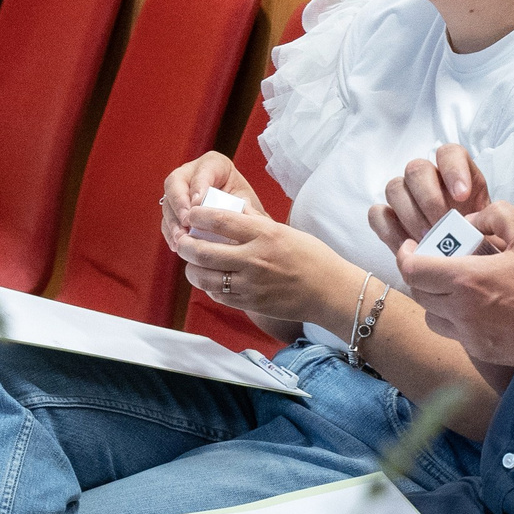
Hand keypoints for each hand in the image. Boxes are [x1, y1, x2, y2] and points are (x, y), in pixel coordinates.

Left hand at [158, 159, 356, 326]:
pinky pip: (218, 295)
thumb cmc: (312, 258)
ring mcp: (251, 284)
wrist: (330, 292)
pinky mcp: (251, 303)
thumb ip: (256, 222)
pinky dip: (209, 287)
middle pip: (204, 251)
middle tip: (183, 240)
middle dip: (186, 245)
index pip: (220, 220)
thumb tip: (231, 210)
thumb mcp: (286, 231)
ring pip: (205, 277)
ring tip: (192, 263)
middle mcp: (255, 259)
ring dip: (192, 269)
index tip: (192, 214)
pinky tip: (211, 280)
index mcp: (265, 234)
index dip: (198, 215)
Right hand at [160, 151, 255, 230]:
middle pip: (176, 182)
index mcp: (215, 165)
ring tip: (181, 238)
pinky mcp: (173, 211)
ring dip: (173, 222)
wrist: (243, 224)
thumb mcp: (248, 203)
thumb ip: (243, 206)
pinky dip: (170, 233)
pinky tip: (177, 245)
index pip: (203, 170)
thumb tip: (241, 212)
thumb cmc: (247, 209)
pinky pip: (166, 220)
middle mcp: (192, 173)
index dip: (198, 186)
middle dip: (179, 203)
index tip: (197, 203)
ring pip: (168, 202)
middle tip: (186, 221)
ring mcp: (179, 192)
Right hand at [370, 145, 494, 251]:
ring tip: (426, 240)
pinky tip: (408, 246)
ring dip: (409, 215)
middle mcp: (429, 179)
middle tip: (440, 225)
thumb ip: (487, 221)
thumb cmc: (482, 244)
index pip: (449, 153)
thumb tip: (477, 224)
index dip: (453, 170)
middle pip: (417, 169)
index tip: (463, 197)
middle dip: (428, 199)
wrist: (468, 265)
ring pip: (395, 188)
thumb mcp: (493, 230)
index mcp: (458, 174)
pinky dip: (389, 229)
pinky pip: (378, 214)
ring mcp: (406, 197)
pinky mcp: (389, 219)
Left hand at [394, 201, 513, 370]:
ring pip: (431, 316)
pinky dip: (454, 318)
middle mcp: (460, 310)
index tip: (413, 246)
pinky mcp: (481, 350)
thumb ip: (495, 215)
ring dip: (434, 299)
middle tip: (436, 261)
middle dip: (421, 274)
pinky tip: (478, 307)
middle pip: (418, 292)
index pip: (412, 269)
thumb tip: (470, 222)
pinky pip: (453, 333)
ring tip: (455, 286)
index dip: (406, 255)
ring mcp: (469, 335)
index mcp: (467, 279)